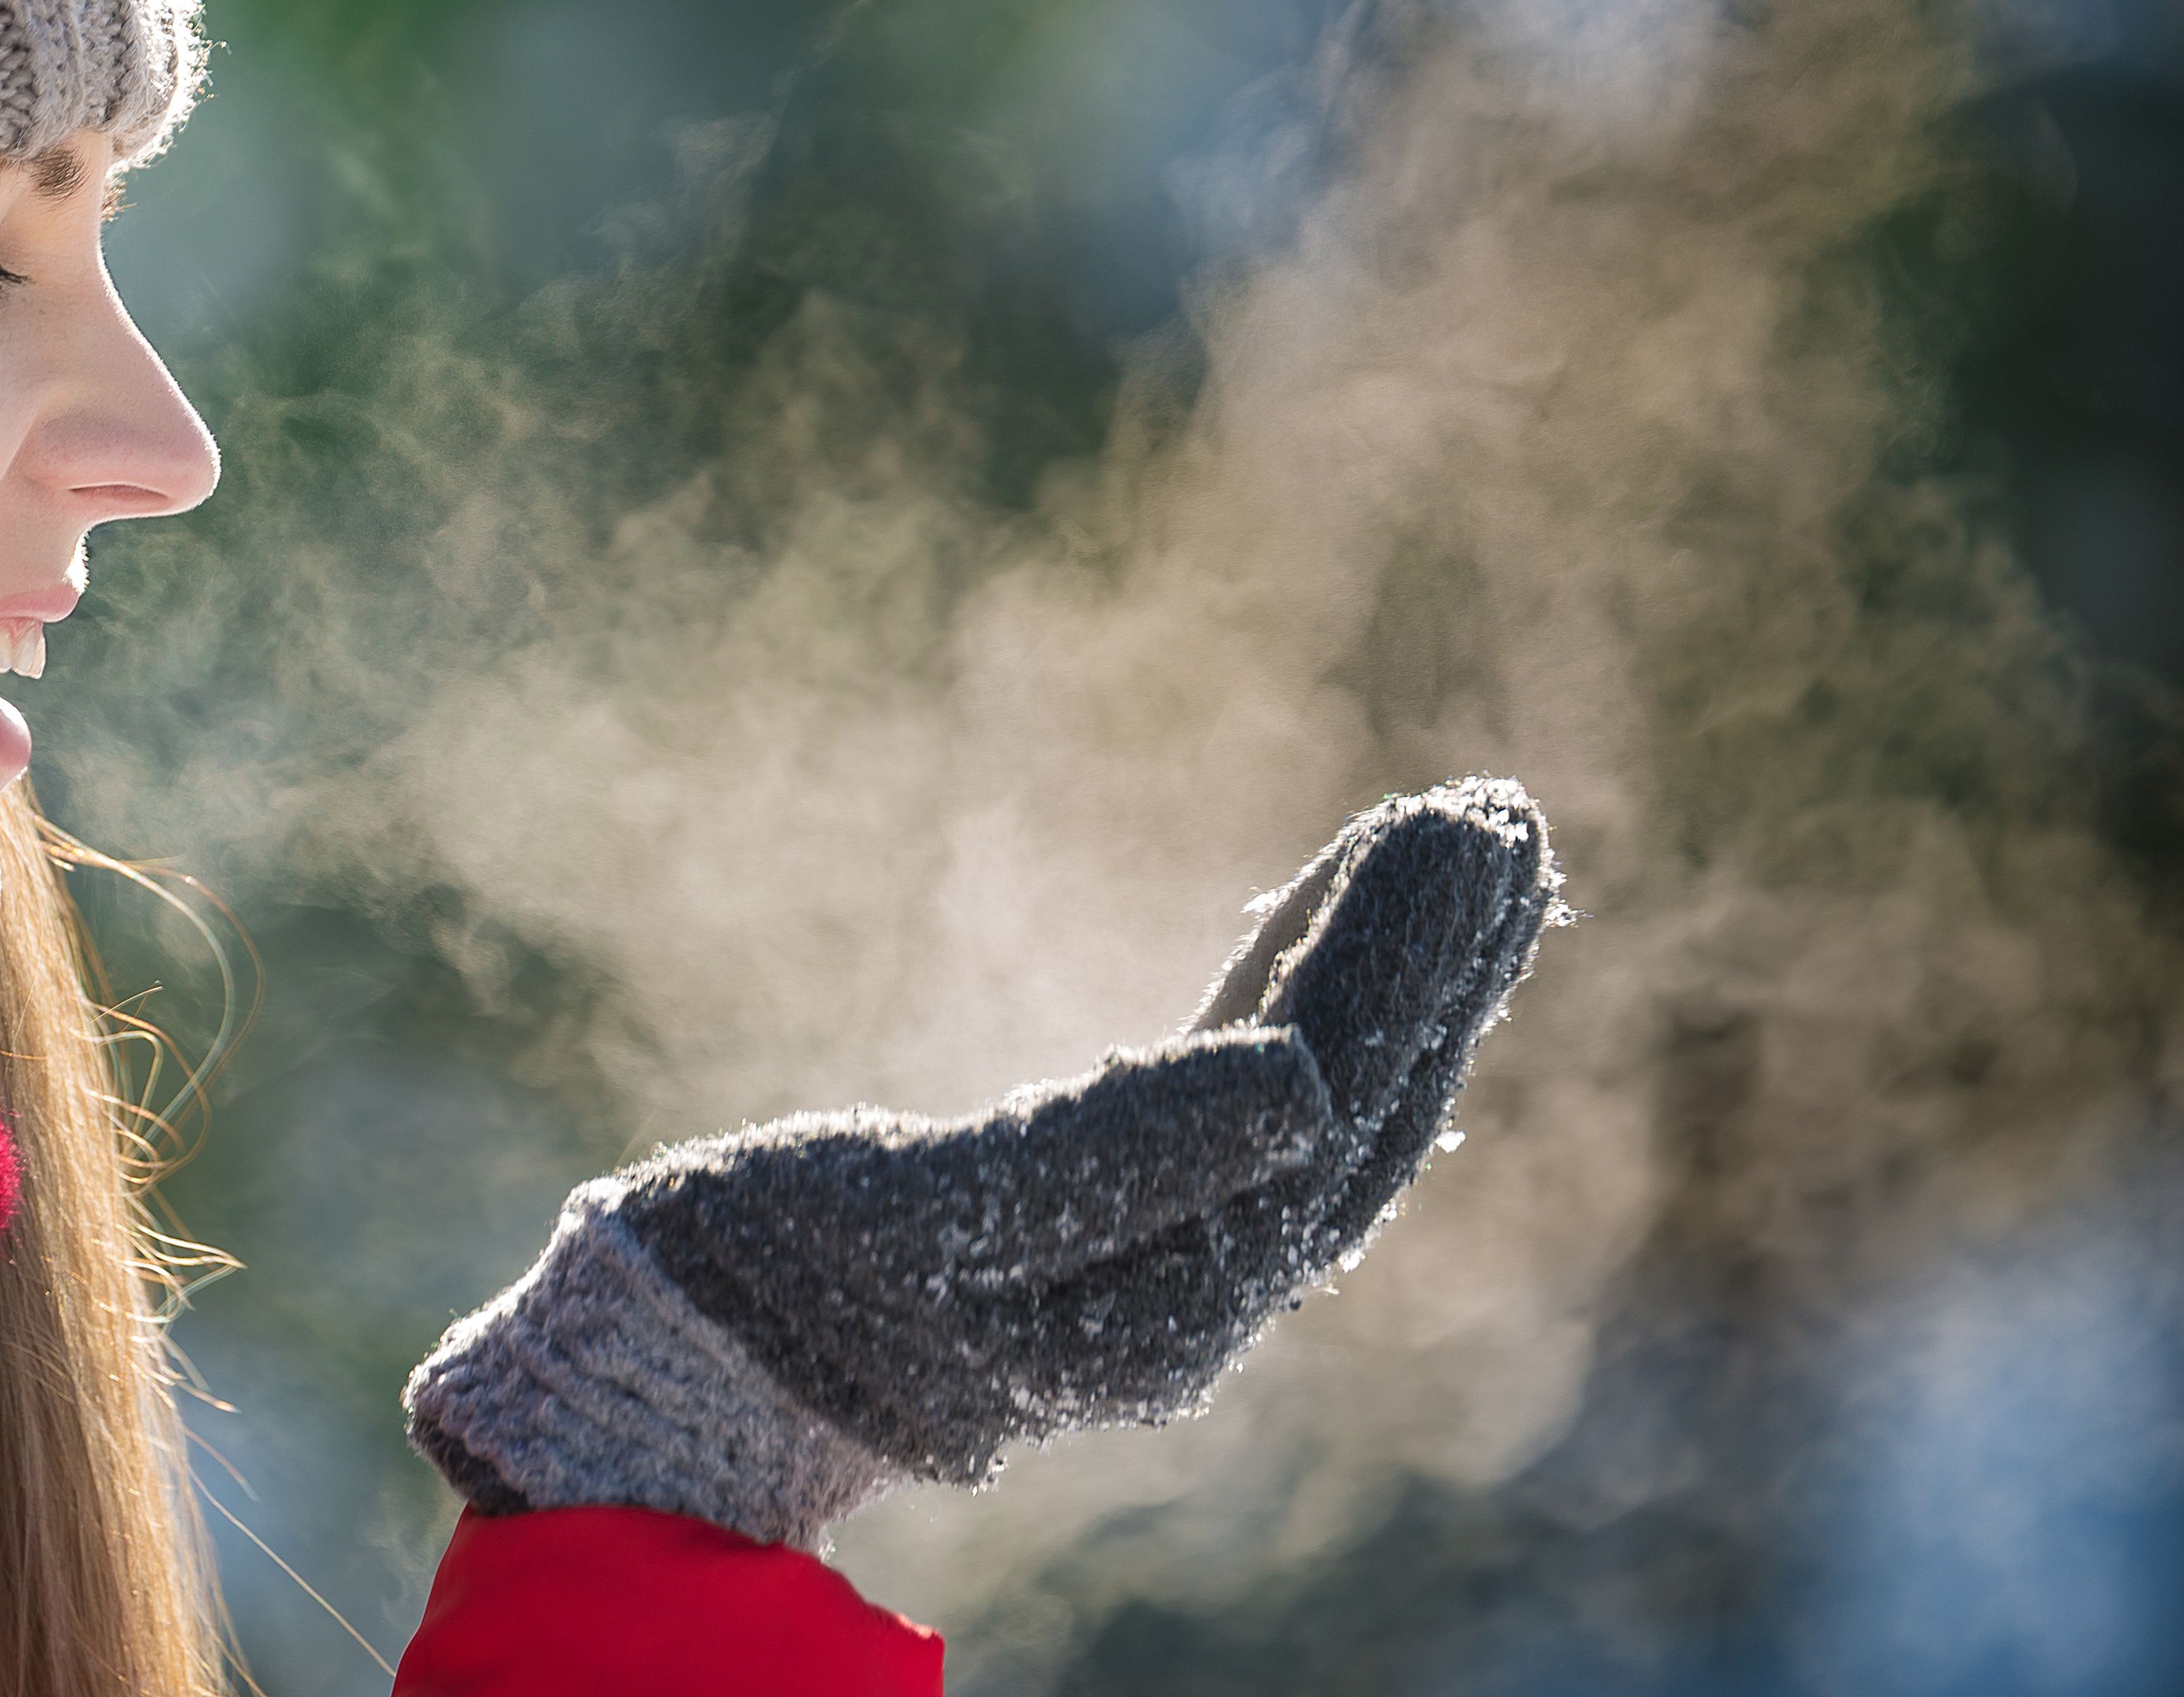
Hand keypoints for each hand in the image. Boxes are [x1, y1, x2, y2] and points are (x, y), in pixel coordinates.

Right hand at [403, 777, 1556, 1544]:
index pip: (1322, 1095)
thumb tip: (1302, 1090)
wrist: (685, 1373)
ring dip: (1390, 980)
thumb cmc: (778, 1276)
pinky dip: (1297, 1010)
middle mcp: (1193, 1301)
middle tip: (1498, 810)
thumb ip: (1113, 1157)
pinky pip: (1244, 1113)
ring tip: (1453, 852)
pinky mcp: (1102, 1234)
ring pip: (1319, 1110)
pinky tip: (1314, 950)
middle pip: (1356, 1108)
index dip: (1397, 954)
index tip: (1454, 817)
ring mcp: (1156, 1273)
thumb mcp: (922, 1213)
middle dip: (1433, 959)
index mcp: (1165, 1298)